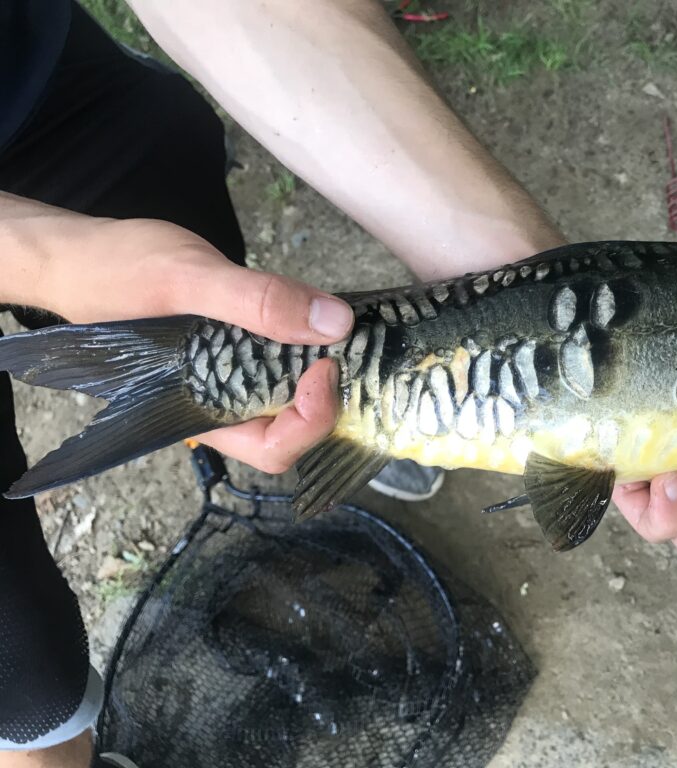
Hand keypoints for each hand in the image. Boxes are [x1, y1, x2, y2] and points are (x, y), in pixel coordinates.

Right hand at [12, 211, 353, 473]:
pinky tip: (315, 314)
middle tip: (341, 343)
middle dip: (326, 397)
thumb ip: (256, 301)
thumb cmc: (116, 272)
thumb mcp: (188, 277)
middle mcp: (223, 405)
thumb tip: (335, 322)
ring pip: (292, 396)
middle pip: (292, 430)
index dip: (312, 418)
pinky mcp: (236, 351)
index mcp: (203, 411)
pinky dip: (306, 343)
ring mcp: (230, 380)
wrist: (81, 255)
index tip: (326, 365)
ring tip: (336, 327)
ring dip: (321, 370)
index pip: (275, 448)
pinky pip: (282, 361)